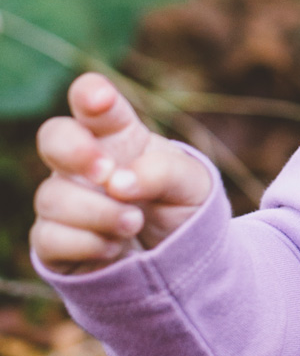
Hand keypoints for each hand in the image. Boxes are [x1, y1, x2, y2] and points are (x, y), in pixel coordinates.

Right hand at [32, 75, 209, 273]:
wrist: (180, 260)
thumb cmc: (181, 208)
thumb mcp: (193, 184)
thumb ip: (163, 171)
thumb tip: (119, 183)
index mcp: (118, 135)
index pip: (94, 102)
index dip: (90, 94)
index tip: (100, 99)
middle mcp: (83, 162)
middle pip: (53, 137)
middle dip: (76, 152)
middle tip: (107, 174)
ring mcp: (64, 200)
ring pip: (54, 197)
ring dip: (101, 213)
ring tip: (135, 223)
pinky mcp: (53, 241)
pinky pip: (50, 238)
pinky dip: (88, 245)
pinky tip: (114, 248)